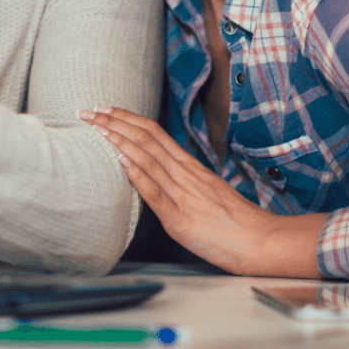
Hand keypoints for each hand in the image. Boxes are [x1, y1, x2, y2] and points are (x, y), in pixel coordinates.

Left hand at [78, 107, 322, 277]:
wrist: (259, 240)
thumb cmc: (233, 219)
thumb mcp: (205, 188)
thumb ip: (180, 176)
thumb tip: (150, 166)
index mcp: (189, 165)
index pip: (153, 132)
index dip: (127, 118)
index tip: (105, 108)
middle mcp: (184, 173)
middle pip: (145, 138)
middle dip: (114, 122)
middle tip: (89, 110)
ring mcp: (181, 193)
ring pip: (147, 158)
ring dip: (119, 140)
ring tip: (97, 127)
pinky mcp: (179, 218)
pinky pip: (155, 192)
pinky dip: (137, 174)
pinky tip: (121, 161)